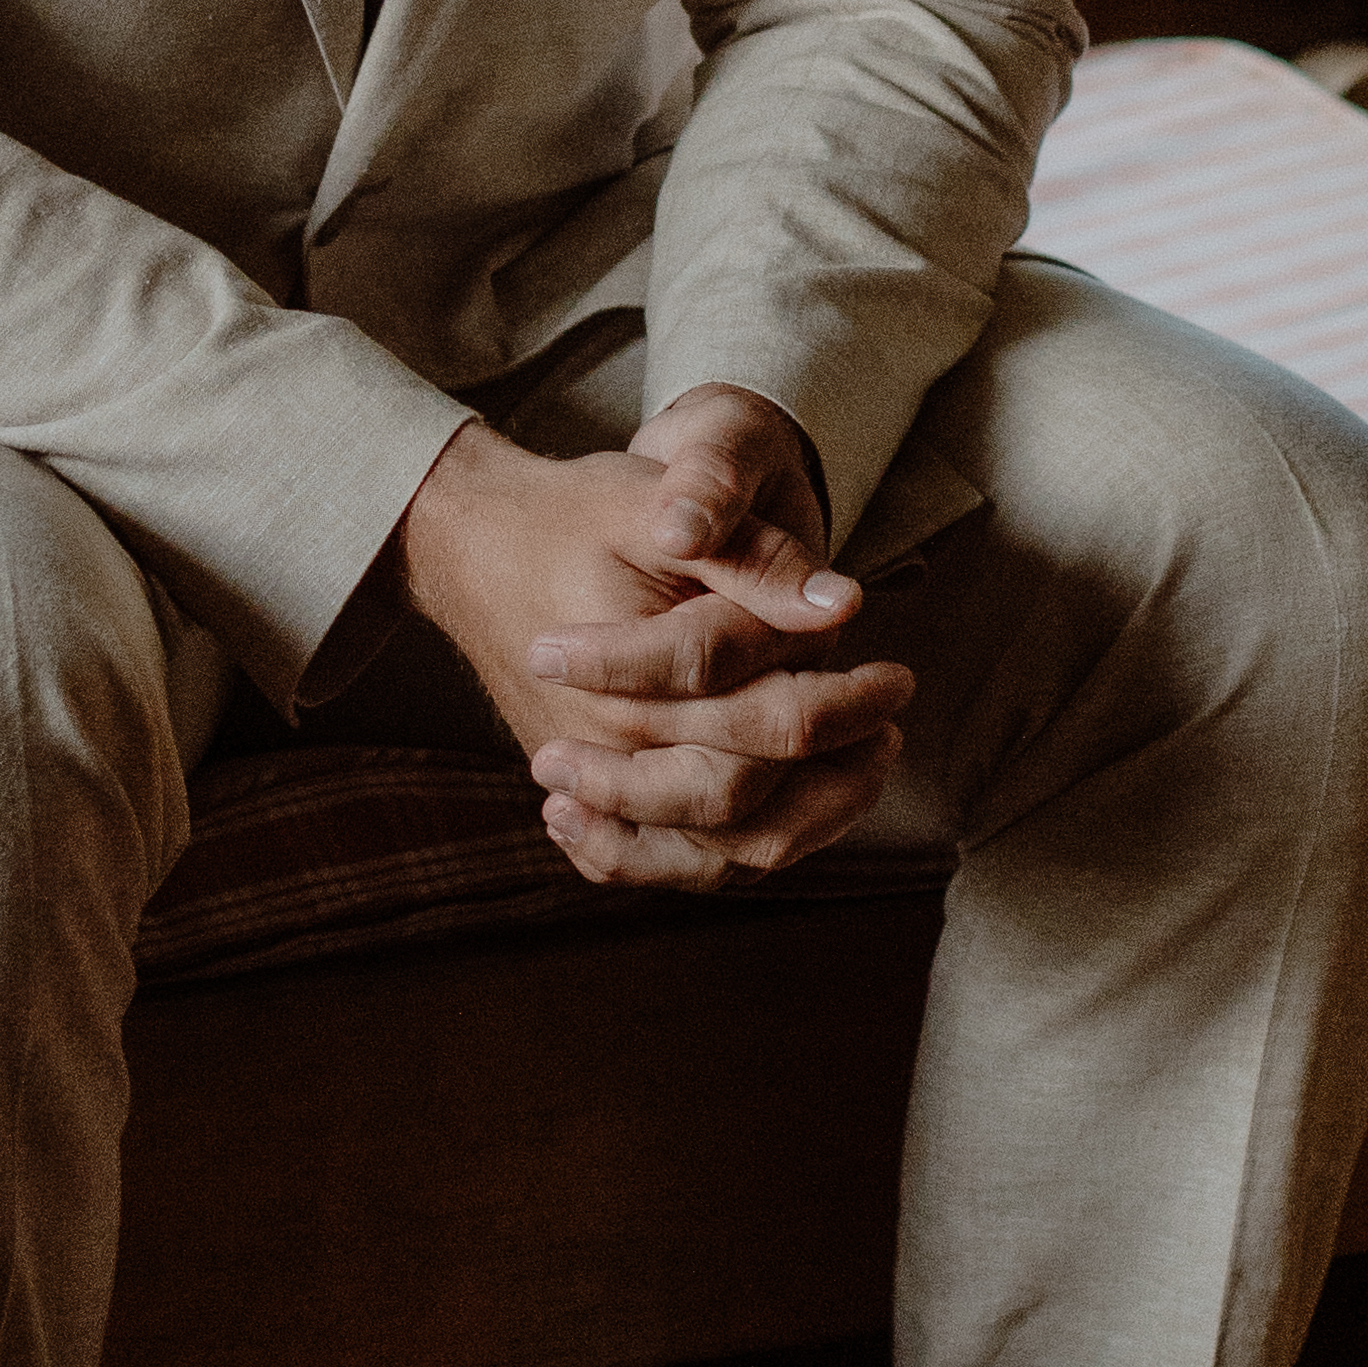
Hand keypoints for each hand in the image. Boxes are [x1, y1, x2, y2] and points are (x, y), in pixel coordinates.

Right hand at [394, 385, 913, 897]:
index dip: (847, 701)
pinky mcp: (589, 798)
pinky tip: (790, 817)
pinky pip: (670, 862)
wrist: (467, 547)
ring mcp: (593, 783)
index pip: (762, 715)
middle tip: (893, 723)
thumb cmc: (569, 516)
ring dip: (801, 823)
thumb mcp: (653, 504)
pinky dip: (735, 854)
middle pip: (743, 792)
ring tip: (859, 772)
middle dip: (835, 766)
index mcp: (626, 680)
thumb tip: (841, 603)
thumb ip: (747, 555)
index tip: (900, 676)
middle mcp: (604, 748)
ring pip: (714, 849)